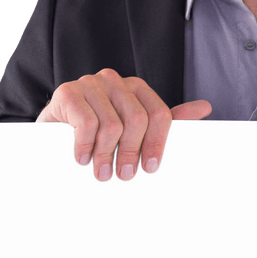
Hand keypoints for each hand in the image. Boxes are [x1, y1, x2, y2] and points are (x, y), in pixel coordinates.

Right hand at [37, 68, 211, 180]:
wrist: (52, 130)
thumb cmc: (97, 131)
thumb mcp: (132, 128)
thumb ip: (165, 120)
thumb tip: (204, 108)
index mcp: (137, 88)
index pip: (159, 114)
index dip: (158, 144)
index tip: (150, 168)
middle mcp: (115, 81)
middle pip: (138, 120)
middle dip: (132, 153)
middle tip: (124, 176)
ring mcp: (91, 83)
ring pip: (112, 125)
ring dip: (106, 155)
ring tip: (101, 173)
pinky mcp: (68, 92)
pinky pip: (86, 123)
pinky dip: (85, 146)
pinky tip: (82, 159)